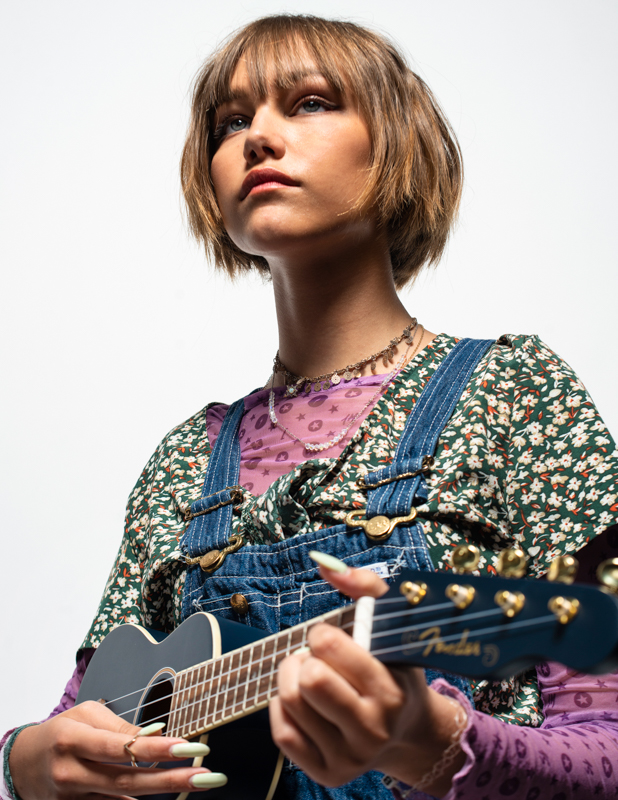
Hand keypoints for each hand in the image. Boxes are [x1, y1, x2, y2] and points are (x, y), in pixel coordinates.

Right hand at [9, 701, 225, 799]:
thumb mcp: (84, 716)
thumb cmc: (60, 732)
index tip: (189, 746)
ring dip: (163, 790)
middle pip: (128, 780)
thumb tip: (154, 735)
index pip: (121, 747)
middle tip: (206, 774)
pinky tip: (166, 794)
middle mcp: (72, 773)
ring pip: (123, 797)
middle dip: (171, 778)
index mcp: (72, 740)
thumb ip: (119, 727)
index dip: (156, 749)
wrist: (22, 764)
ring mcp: (74, 797)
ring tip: (198, 782)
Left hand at [269, 561, 465, 795]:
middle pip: (308, 681)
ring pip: (290, 703)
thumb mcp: (394, 626)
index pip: (328, 648)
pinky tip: (301, 699)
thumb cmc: (395, 669)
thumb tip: (324, 563)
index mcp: (390, 691)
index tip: (330, 637)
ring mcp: (350, 757)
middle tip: (316, 657)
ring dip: (290, 677)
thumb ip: (365, 588)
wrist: (408, 732)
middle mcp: (372, 730)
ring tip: (308, 673)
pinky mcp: (328, 774)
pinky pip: (282, 734)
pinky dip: (283, 707)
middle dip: (303, 658)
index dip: (321, 635)